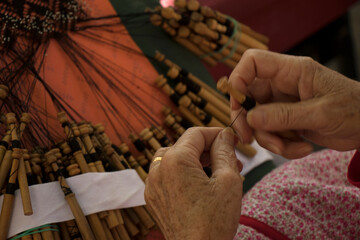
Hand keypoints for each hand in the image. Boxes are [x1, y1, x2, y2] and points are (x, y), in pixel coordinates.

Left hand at [145, 127, 242, 239]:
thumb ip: (224, 151)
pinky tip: (199, 183)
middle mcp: (158, 169)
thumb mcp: (228, 179)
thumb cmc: (214, 220)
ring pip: (174, 158)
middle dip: (208, 149)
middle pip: (184, 145)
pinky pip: (167, 174)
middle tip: (230, 159)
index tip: (231, 140)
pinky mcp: (153, 197)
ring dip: (195, 160)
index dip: (216, 134)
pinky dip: (183, 172)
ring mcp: (152, 184)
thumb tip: (224, 135)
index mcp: (175, 160)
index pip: (196, 134)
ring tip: (216, 171)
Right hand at [229, 49, 359, 157]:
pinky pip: (271, 133)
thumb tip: (251, 118)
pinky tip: (302, 148)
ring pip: (258, 119)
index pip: (253, 62)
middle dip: (248, 120)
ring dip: (270, 139)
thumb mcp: (321, 113)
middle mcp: (283, 85)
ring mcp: (283, 103)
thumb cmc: (355, 110)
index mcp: (292, 71)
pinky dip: (282, 145)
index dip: (238, 79)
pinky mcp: (286, 120)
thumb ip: (285, 116)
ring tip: (292, 147)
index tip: (237, 103)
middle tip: (250, 139)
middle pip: (248, 95)